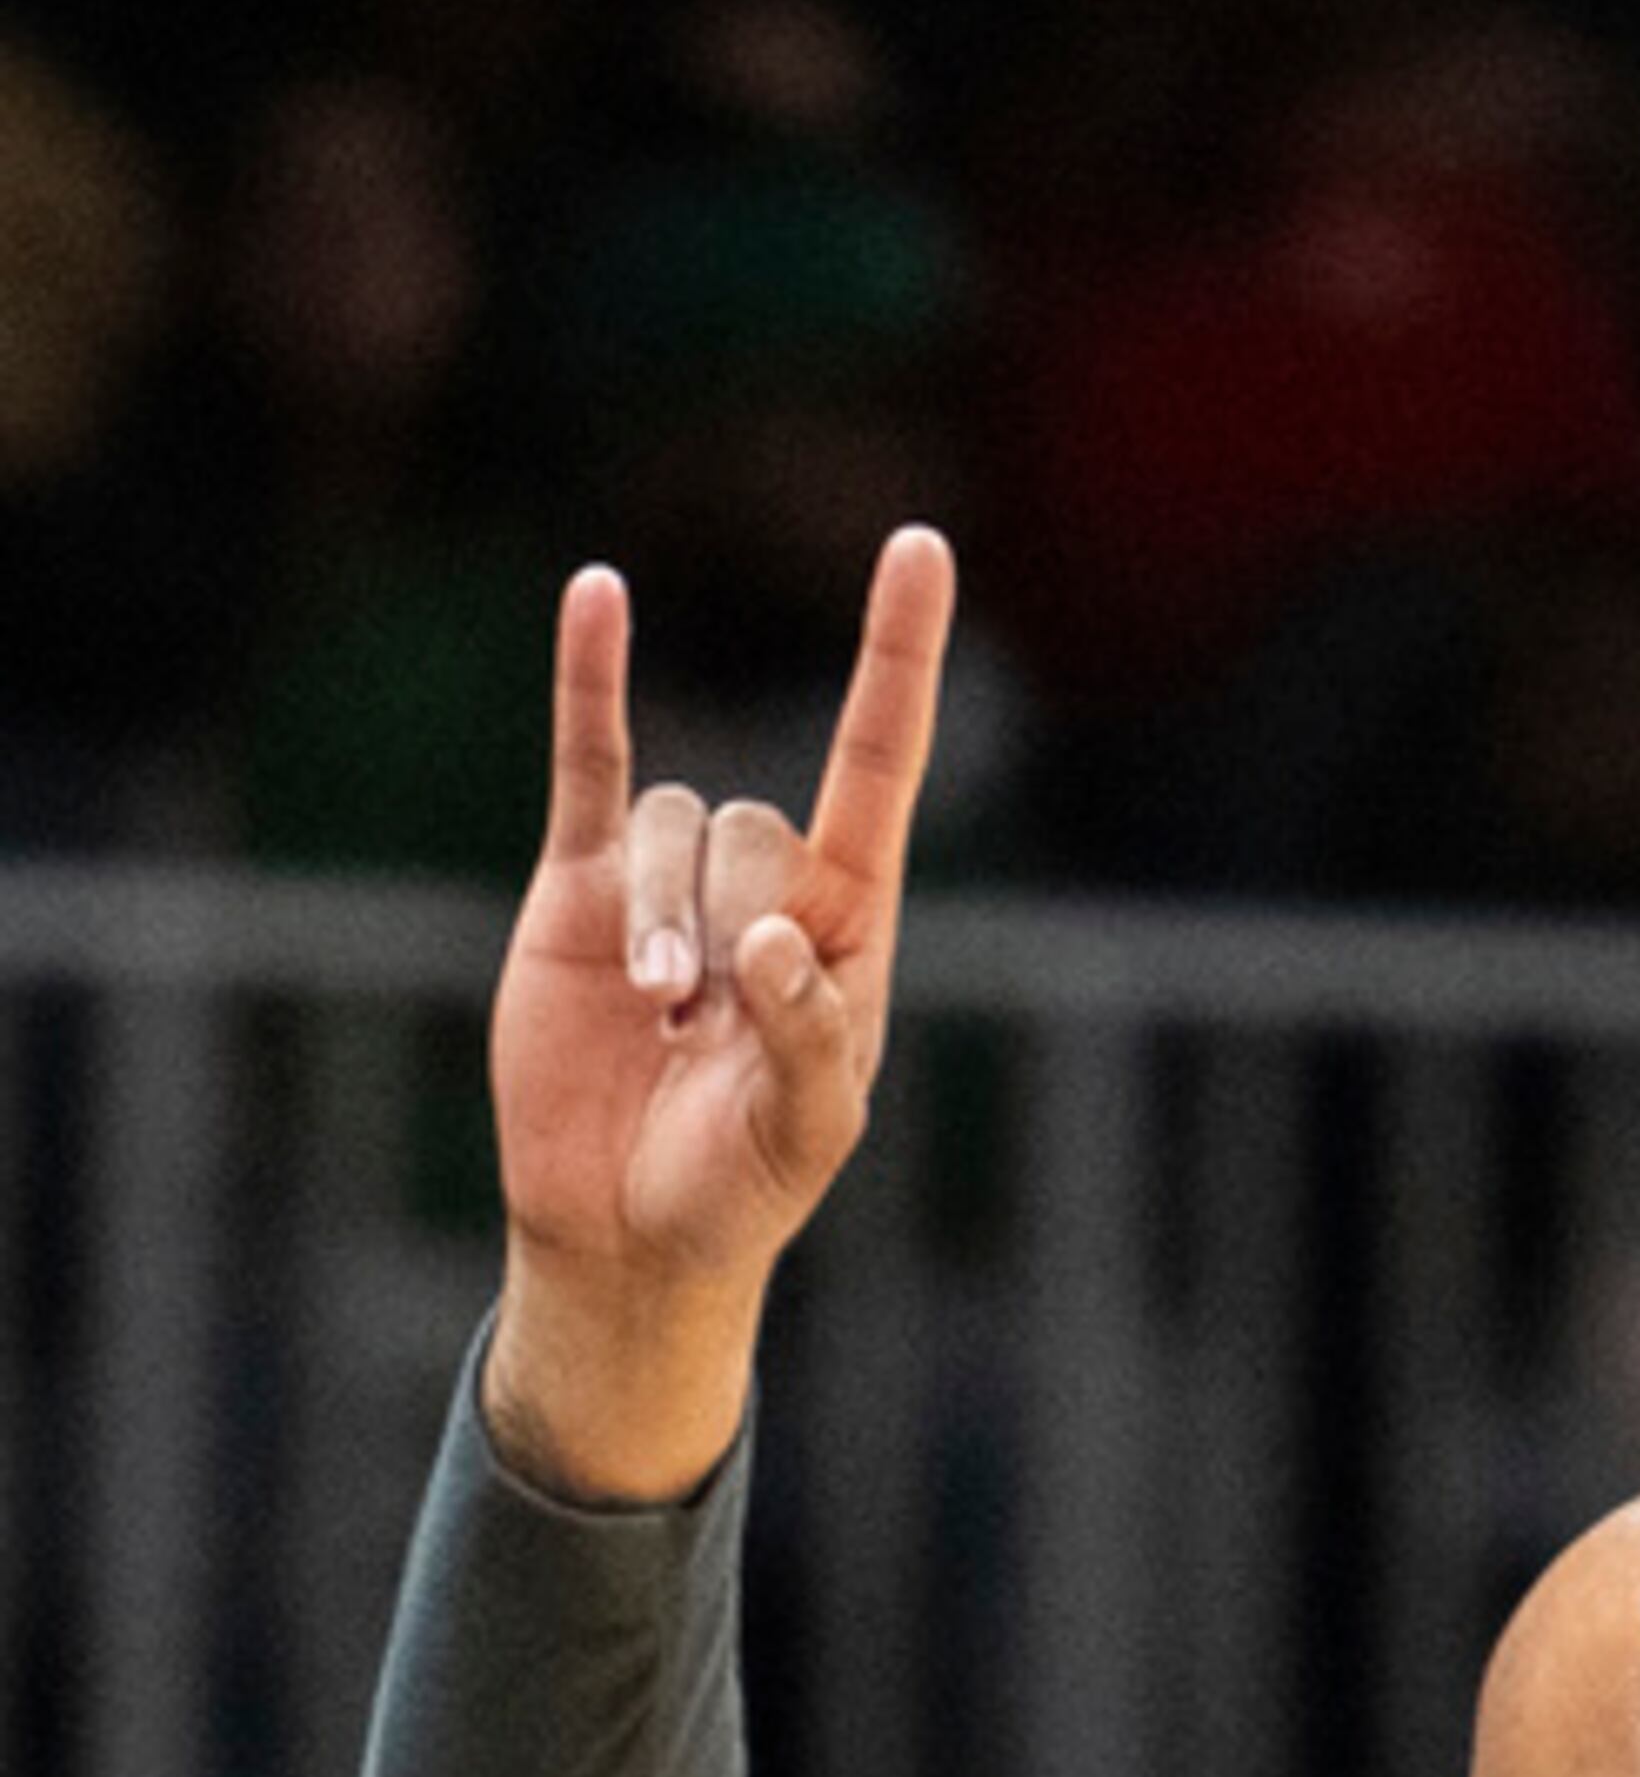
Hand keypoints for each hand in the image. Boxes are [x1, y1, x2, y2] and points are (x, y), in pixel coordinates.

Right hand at [483, 521, 952, 1496]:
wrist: (622, 1230)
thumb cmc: (739, 1185)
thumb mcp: (805, 1132)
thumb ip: (804, 1039)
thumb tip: (767, 944)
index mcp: (848, 925)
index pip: (880, 766)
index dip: (899, 659)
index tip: (921, 547)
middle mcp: (766, 885)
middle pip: (757, 826)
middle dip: (729, 921)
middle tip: (702, 1027)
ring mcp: (671, 880)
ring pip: (671, 825)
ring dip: (661, 921)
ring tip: (655, 1021)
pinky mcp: (581, 888)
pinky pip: (590, 762)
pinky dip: (590, 679)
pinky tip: (597, 592)